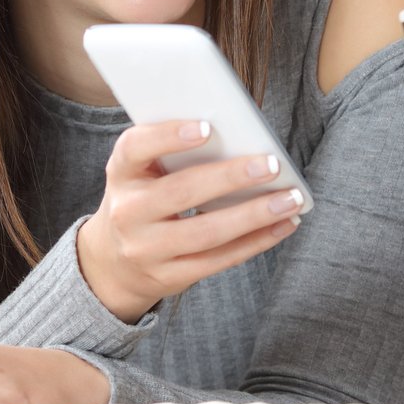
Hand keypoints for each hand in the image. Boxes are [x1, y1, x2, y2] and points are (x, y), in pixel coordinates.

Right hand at [76, 120, 304, 322]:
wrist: (112, 262)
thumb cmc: (141, 200)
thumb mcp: (141, 173)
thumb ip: (173, 155)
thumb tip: (239, 138)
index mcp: (121, 174)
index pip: (135, 148)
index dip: (168, 137)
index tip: (206, 127)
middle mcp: (128, 212)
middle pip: (181, 193)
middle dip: (230, 178)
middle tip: (271, 165)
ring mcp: (146, 250)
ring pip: (206, 232)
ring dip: (254, 215)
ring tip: (290, 199)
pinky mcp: (169, 276)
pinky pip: (218, 260)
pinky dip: (255, 242)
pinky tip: (282, 225)